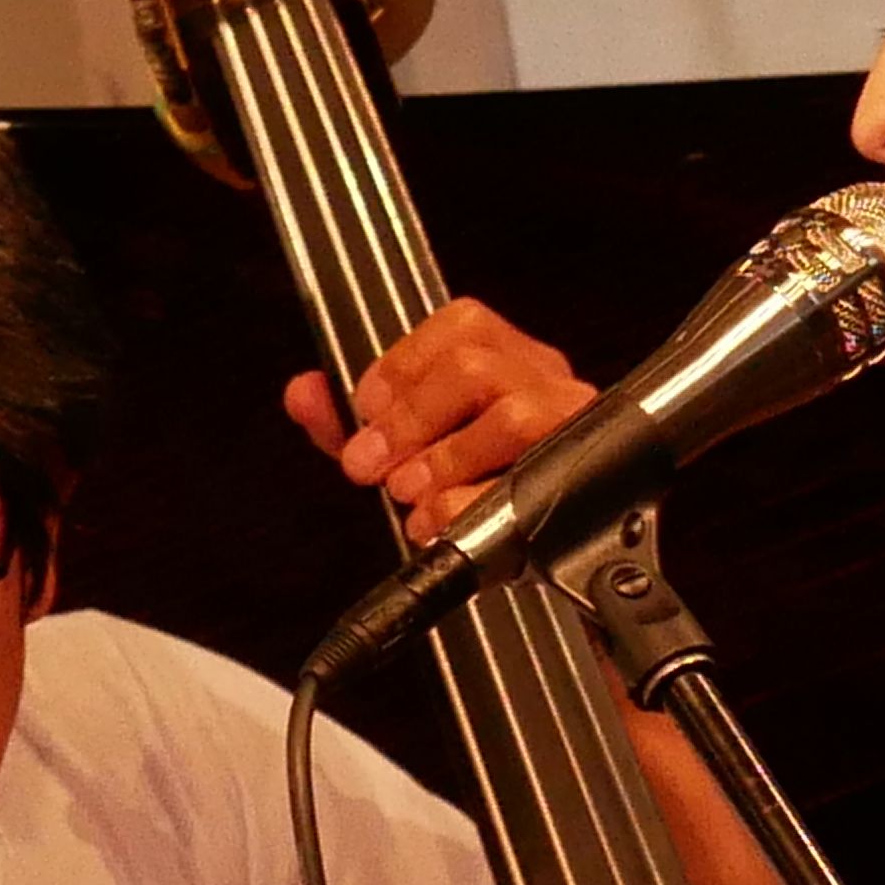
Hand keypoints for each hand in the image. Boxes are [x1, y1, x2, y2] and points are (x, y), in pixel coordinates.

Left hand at [283, 297, 595, 542]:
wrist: (530, 558)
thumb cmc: (471, 491)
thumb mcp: (403, 454)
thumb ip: (350, 424)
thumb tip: (304, 393)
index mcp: (507, 359)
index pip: (463, 325)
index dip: (403, 366)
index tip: (367, 413)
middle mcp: (546, 383)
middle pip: (475, 368)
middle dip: (409, 420)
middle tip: (372, 466)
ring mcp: (570, 430)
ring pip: (512, 417)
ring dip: (442, 461)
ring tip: (409, 494)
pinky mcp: (580, 485)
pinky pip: (525, 484)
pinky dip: (466, 506)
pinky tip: (438, 523)